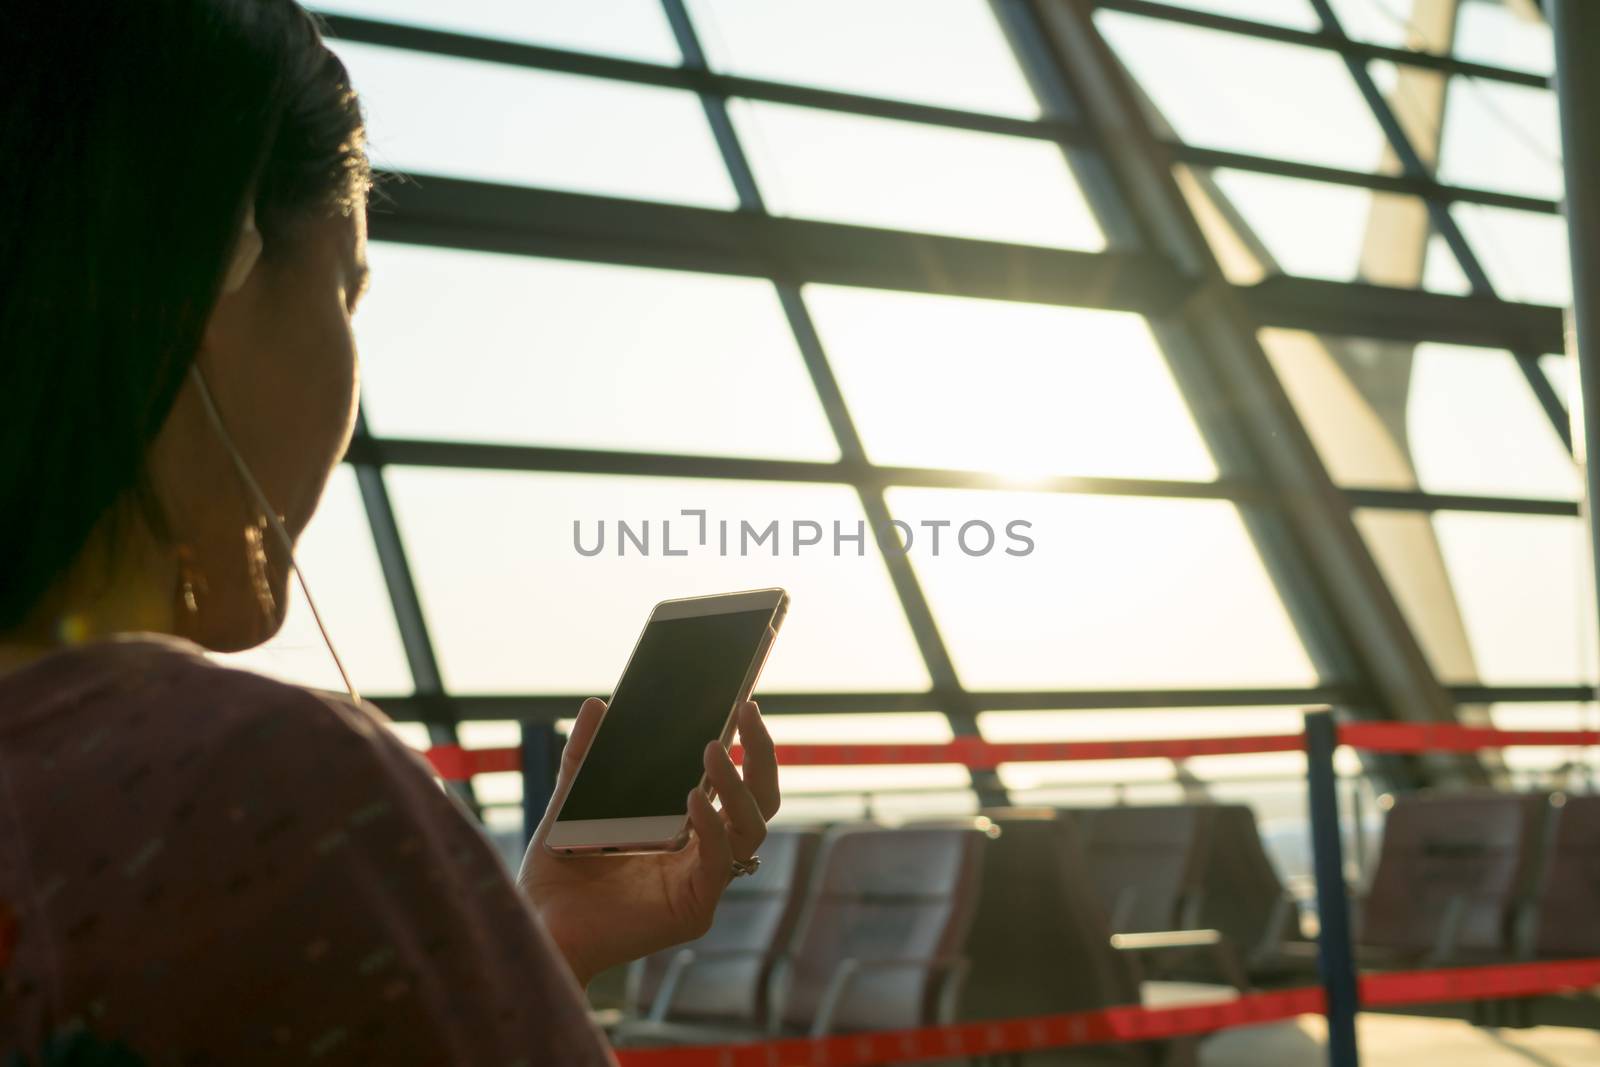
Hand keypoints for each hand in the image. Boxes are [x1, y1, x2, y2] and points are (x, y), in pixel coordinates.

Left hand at [517, 698, 780, 987]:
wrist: (538, 926)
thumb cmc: (556, 873)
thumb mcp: (569, 803)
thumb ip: (583, 757)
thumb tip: (597, 704)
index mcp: (685, 825)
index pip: (732, 780)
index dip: (746, 743)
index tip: (743, 702)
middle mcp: (703, 851)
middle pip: (759, 799)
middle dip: (760, 753)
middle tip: (747, 711)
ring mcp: (702, 880)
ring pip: (751, 828)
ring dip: (738, 785)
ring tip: (714, 749)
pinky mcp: (693, 909)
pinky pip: (718, 862)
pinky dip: (712, 828)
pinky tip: (693, 800)